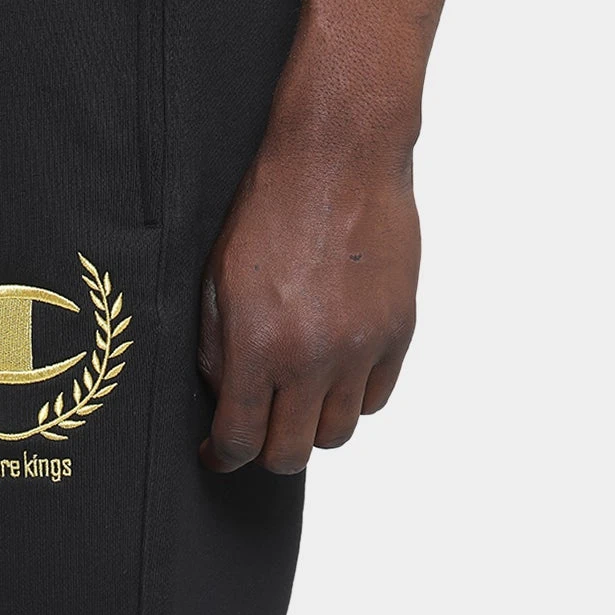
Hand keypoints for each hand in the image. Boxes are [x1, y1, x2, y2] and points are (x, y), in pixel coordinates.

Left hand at [198, 128, 419, 473]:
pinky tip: (333, 373)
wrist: (339, 156)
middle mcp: (313, 358)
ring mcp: (361, 349)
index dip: (224, 457)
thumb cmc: (269, 211)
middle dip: (267, 453)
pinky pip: (375, 398)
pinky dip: (352, 398)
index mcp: (259, 346)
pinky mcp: (398, 332)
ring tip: (298, 401)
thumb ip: (216, 352)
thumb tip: (226, 401)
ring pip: (338, 434)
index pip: (241, 440)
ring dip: (312, 427)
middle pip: (292, 453)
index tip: (219, 454)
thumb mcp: (217, 282)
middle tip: (258, 433)